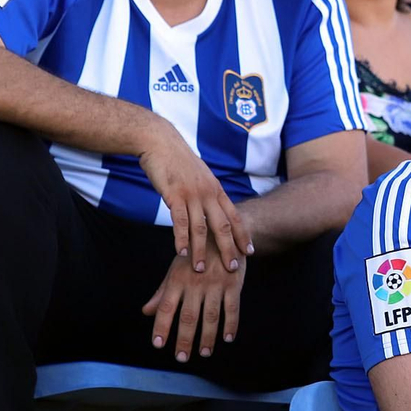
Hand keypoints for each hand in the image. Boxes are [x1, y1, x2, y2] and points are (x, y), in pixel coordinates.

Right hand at [138, 120, 251, 275]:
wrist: (161, 142)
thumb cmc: (179, 161)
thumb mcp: (200, 177)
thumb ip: (207, 194)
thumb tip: (212, 209)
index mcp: (217, 190)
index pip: (235, 216)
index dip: (243, 235)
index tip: (250, 251)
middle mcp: (208, 193)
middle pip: (223, 226)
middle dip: (228, 249)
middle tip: (233, 268)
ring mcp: (192, 194)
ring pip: (200, 228)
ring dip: (200, 251)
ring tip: (200, 269)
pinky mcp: (174, 195)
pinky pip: (180, 221)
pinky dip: (181, 239)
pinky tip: (181, 253)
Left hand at [142, 244, 244, 361]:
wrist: (223, 232)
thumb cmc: (195, 254)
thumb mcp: (176, 268)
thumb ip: (162, 292)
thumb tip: (146, 312)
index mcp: (178, 279)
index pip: (166, 307)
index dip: (161, 326)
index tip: (158, 344)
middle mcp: (195, 282)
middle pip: (188, 316)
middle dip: (184, 339)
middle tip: (181, 357)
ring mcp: (216, 283)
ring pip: (211, 316)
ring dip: (207, 337)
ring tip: (204, 353)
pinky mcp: (234, 283)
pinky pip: (232, 308)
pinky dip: (231, 324)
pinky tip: (227, 338)